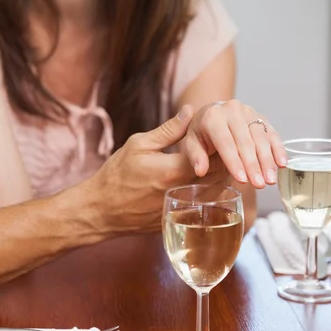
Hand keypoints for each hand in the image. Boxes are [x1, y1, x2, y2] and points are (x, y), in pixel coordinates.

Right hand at [82, 105, 227, 233]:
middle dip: (228, 159)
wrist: (102, 210)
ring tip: (221, 160)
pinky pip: (207, 205)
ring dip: (224, 176)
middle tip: (225, 145)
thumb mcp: (138, 145)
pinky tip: (209, 180)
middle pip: (222, 175)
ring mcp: (183, 209)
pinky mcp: (181, 219)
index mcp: (174, 171)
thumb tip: (191, 111)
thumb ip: (169, 130)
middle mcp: (183, 192)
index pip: (216, 156)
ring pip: (219, 192)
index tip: (221, 133)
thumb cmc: (117, 175)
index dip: (223, 143)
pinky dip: (213, 192)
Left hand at [181, 100, 286, 188]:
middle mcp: (232, 110)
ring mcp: (248, 111)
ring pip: (261, 138)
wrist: (213, 112)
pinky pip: (271, 134)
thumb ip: (195, 156)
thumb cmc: (201, 132)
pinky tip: (281, 164)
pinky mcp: (260, 116)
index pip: (225, 142)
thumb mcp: (192, 142)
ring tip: (270, 180)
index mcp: (212, 116)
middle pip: (246, 142)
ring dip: (267, 161)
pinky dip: (278, 149)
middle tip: (259, 185)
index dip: (234, 162)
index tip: (242, 180)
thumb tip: (200, 171)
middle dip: (253, 165)